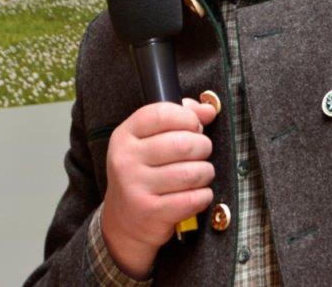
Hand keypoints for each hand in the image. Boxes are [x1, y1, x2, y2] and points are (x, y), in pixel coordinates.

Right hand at [101, 98, 217, 278]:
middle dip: (203, 146)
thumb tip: (208, 109)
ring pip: (191, 172)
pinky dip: (204, 195)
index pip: (162, 114)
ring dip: (206, 172)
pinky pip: (192, 199)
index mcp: (125, 136)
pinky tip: (198, 194)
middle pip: (182, 143)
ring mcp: (135, 187)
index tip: (195, 126)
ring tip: (202, 174)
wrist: (123, 221)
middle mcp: (126, 159)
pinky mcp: (150, 212)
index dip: (188, 117)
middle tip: (202, 153)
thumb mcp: (149, 140)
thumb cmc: (144, 173)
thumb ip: (179, 117)